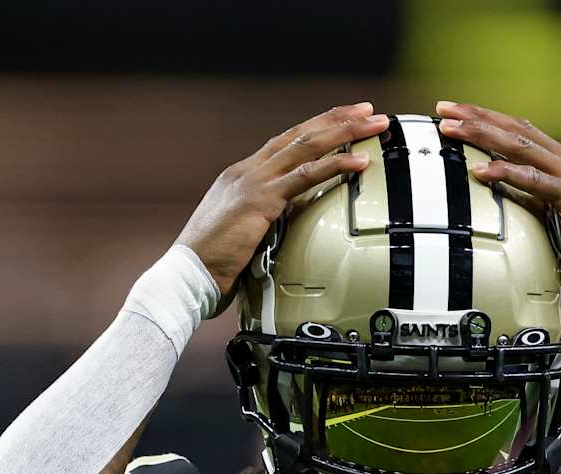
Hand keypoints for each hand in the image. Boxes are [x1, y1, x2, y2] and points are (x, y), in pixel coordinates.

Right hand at [177, 102, 387, 304]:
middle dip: (337, 119)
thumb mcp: (242, 234)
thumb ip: (264, 222)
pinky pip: (305, 176)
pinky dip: (335, 165)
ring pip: (307, 146)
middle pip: (300, 135)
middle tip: (367, 110)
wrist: (187, 276)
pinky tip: (358, 161)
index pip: (285, 143)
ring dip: (345, 132)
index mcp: (242, 177)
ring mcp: (253, 182)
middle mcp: (247, 171)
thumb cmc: (212, 265)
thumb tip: (284, 228)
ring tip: (373, 124)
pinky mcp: (260, 199)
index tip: (342, 120)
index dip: (316, 129)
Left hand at [435, 101, 560, 309]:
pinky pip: (534, 181)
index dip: (491, 120)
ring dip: (483, 135)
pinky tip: (481, 171)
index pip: (524, 133)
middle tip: (445, 108)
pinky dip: (505, 174)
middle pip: (517, 130)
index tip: (459, 114)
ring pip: (520, 147)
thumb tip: (516, 211)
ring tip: (453, 128)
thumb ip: (543, 209)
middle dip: (478, 117)